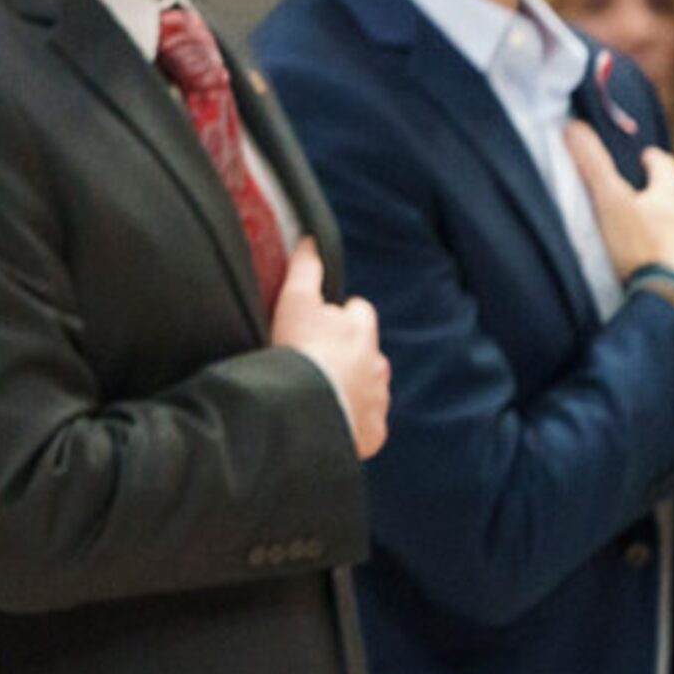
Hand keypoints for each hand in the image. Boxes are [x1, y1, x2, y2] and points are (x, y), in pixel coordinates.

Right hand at [269, 238, 387, 459]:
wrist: (306, 408)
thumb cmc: (298, 351)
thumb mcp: (295, 301)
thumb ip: (305, 269)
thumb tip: (311, 241)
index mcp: (361, 331)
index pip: (359, 311)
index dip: (339, 315)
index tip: (317, 323)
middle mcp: (377, 364)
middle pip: (367, 352)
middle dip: (348, 353)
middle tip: (314, 360)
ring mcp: (377, 400)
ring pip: (369, 388)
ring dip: (351, 387)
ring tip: (318, 393)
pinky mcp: (373, 433)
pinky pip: (367, 425)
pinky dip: (351, 422)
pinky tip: (328, 420)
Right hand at [568, 122, 673, 279]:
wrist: (670, 297)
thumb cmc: (641, 245)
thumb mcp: (610, 201)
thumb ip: (593, 165)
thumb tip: (574, 127)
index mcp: (670, 195)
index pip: (665, 167)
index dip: (653, 160)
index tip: (646, 156)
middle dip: (667, 191)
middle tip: (650, 191)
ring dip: (672, 222)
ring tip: (655, 228)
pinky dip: (673, 249)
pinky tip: (662, 259)